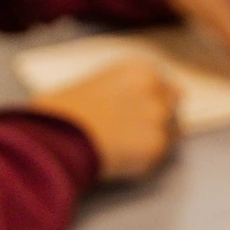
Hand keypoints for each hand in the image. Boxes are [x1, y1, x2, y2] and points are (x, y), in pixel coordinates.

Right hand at [33, 58, 179, 180]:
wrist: (56, 137)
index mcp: (137, 69)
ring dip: (157, 139)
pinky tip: (123, 160)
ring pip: (172, 132)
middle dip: (162, 117)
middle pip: (173, 105)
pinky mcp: (156, 149)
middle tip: (139, 133)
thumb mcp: (93, 84)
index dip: (155, 98)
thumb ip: (121, 90)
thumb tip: (127, 106)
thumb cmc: (62, 111)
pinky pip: (159, 156)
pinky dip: (146, 160)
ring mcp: (158, 120)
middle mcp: (154, 89)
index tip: (146, 110)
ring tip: (129, 149)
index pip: (162, 83)